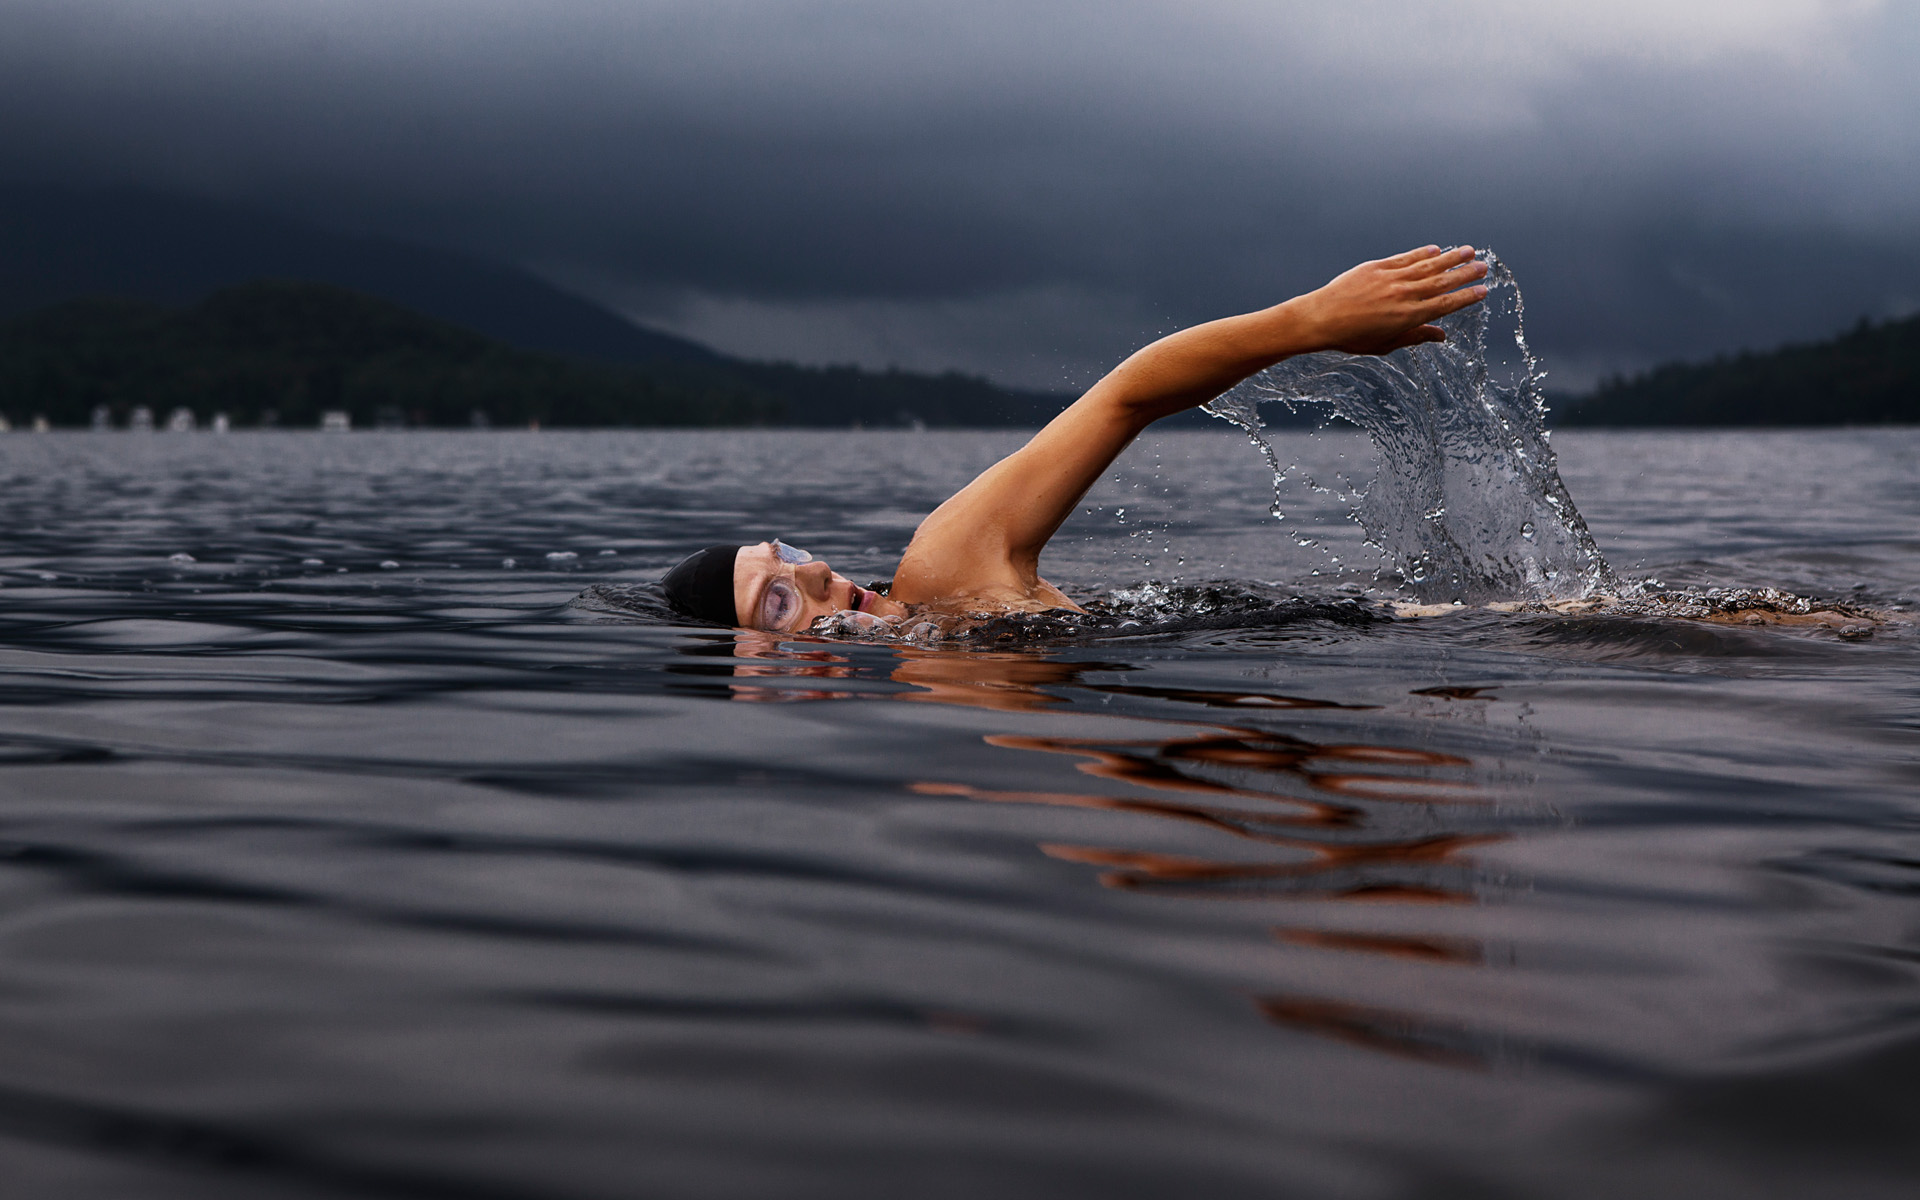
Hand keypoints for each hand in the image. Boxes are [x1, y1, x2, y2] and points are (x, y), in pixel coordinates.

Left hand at [1294, 245, 1489, 356]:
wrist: (1320, 318)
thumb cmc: (1351, 336)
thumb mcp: (1385, 344)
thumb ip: (1415, 337)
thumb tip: (1442, 336)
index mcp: (1408, 317)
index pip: (1445, 305)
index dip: (1466, 297)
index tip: (1483, 291)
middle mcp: (1403, 295)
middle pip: (1442, 282)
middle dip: (1465, 274)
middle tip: (1484, 266)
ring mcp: (1391, 279)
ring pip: (1428, 265)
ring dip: (1450, 258)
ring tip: (1469, 251)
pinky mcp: (1377, 267)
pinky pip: (1405, 258)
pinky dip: (1422, 253)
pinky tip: (1435, 249)